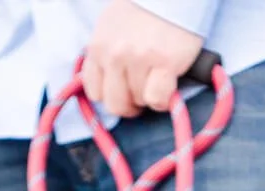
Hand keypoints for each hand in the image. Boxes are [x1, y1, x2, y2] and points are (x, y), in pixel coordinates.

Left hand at [83, 0, 202, 117]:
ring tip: (157, 76)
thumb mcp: (110, 28)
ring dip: (149, 95)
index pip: (95, 92)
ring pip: (139, 101)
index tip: (123, 90)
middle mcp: (115, 54)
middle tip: (141, 92)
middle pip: (115, 104)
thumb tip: (106, 85)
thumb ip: (104, 54)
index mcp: (98, 46)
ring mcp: (139, 58)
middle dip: (129, 103)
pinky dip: (164, 99)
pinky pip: (158, 99)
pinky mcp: (165, 62)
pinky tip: (169, 84)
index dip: (111, 95)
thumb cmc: (142, 11)